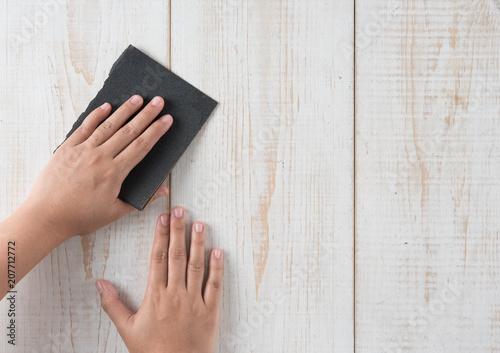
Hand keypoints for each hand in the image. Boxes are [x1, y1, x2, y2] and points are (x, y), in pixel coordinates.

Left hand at [25, 95, 171, 237]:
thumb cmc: (80, 217)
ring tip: (138, 98)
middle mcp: (100, 157)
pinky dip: (96, 116)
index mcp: (114, 173)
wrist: (46, 216)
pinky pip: (84, 128)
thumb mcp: (114, 212)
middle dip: (146, 115)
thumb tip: (163, 191)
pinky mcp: (67, 149)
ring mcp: (83, 150)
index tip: (166, 120)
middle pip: (129, 131)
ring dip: (125, 110)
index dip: (156, 131)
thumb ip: (140, 199)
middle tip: (158, 101)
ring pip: (109, 126)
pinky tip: (106, 106)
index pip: (141, 146)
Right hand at [96, 207, 223, 352]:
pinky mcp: (210, 310)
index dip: (160, 236)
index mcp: (155, 296)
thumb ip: (113, 305)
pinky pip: (215, 285)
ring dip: (198, 243)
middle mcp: (175, 294)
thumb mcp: (128, 329)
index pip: (157, 258)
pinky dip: (217, 268)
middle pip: (176, 256)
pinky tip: (218, 252)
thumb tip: (100, 283)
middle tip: (181, 210)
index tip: (162, 218)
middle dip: (178, 231)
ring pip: (196, 266)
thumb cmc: (152, 352)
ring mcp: (194, 301)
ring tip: (199, 224)